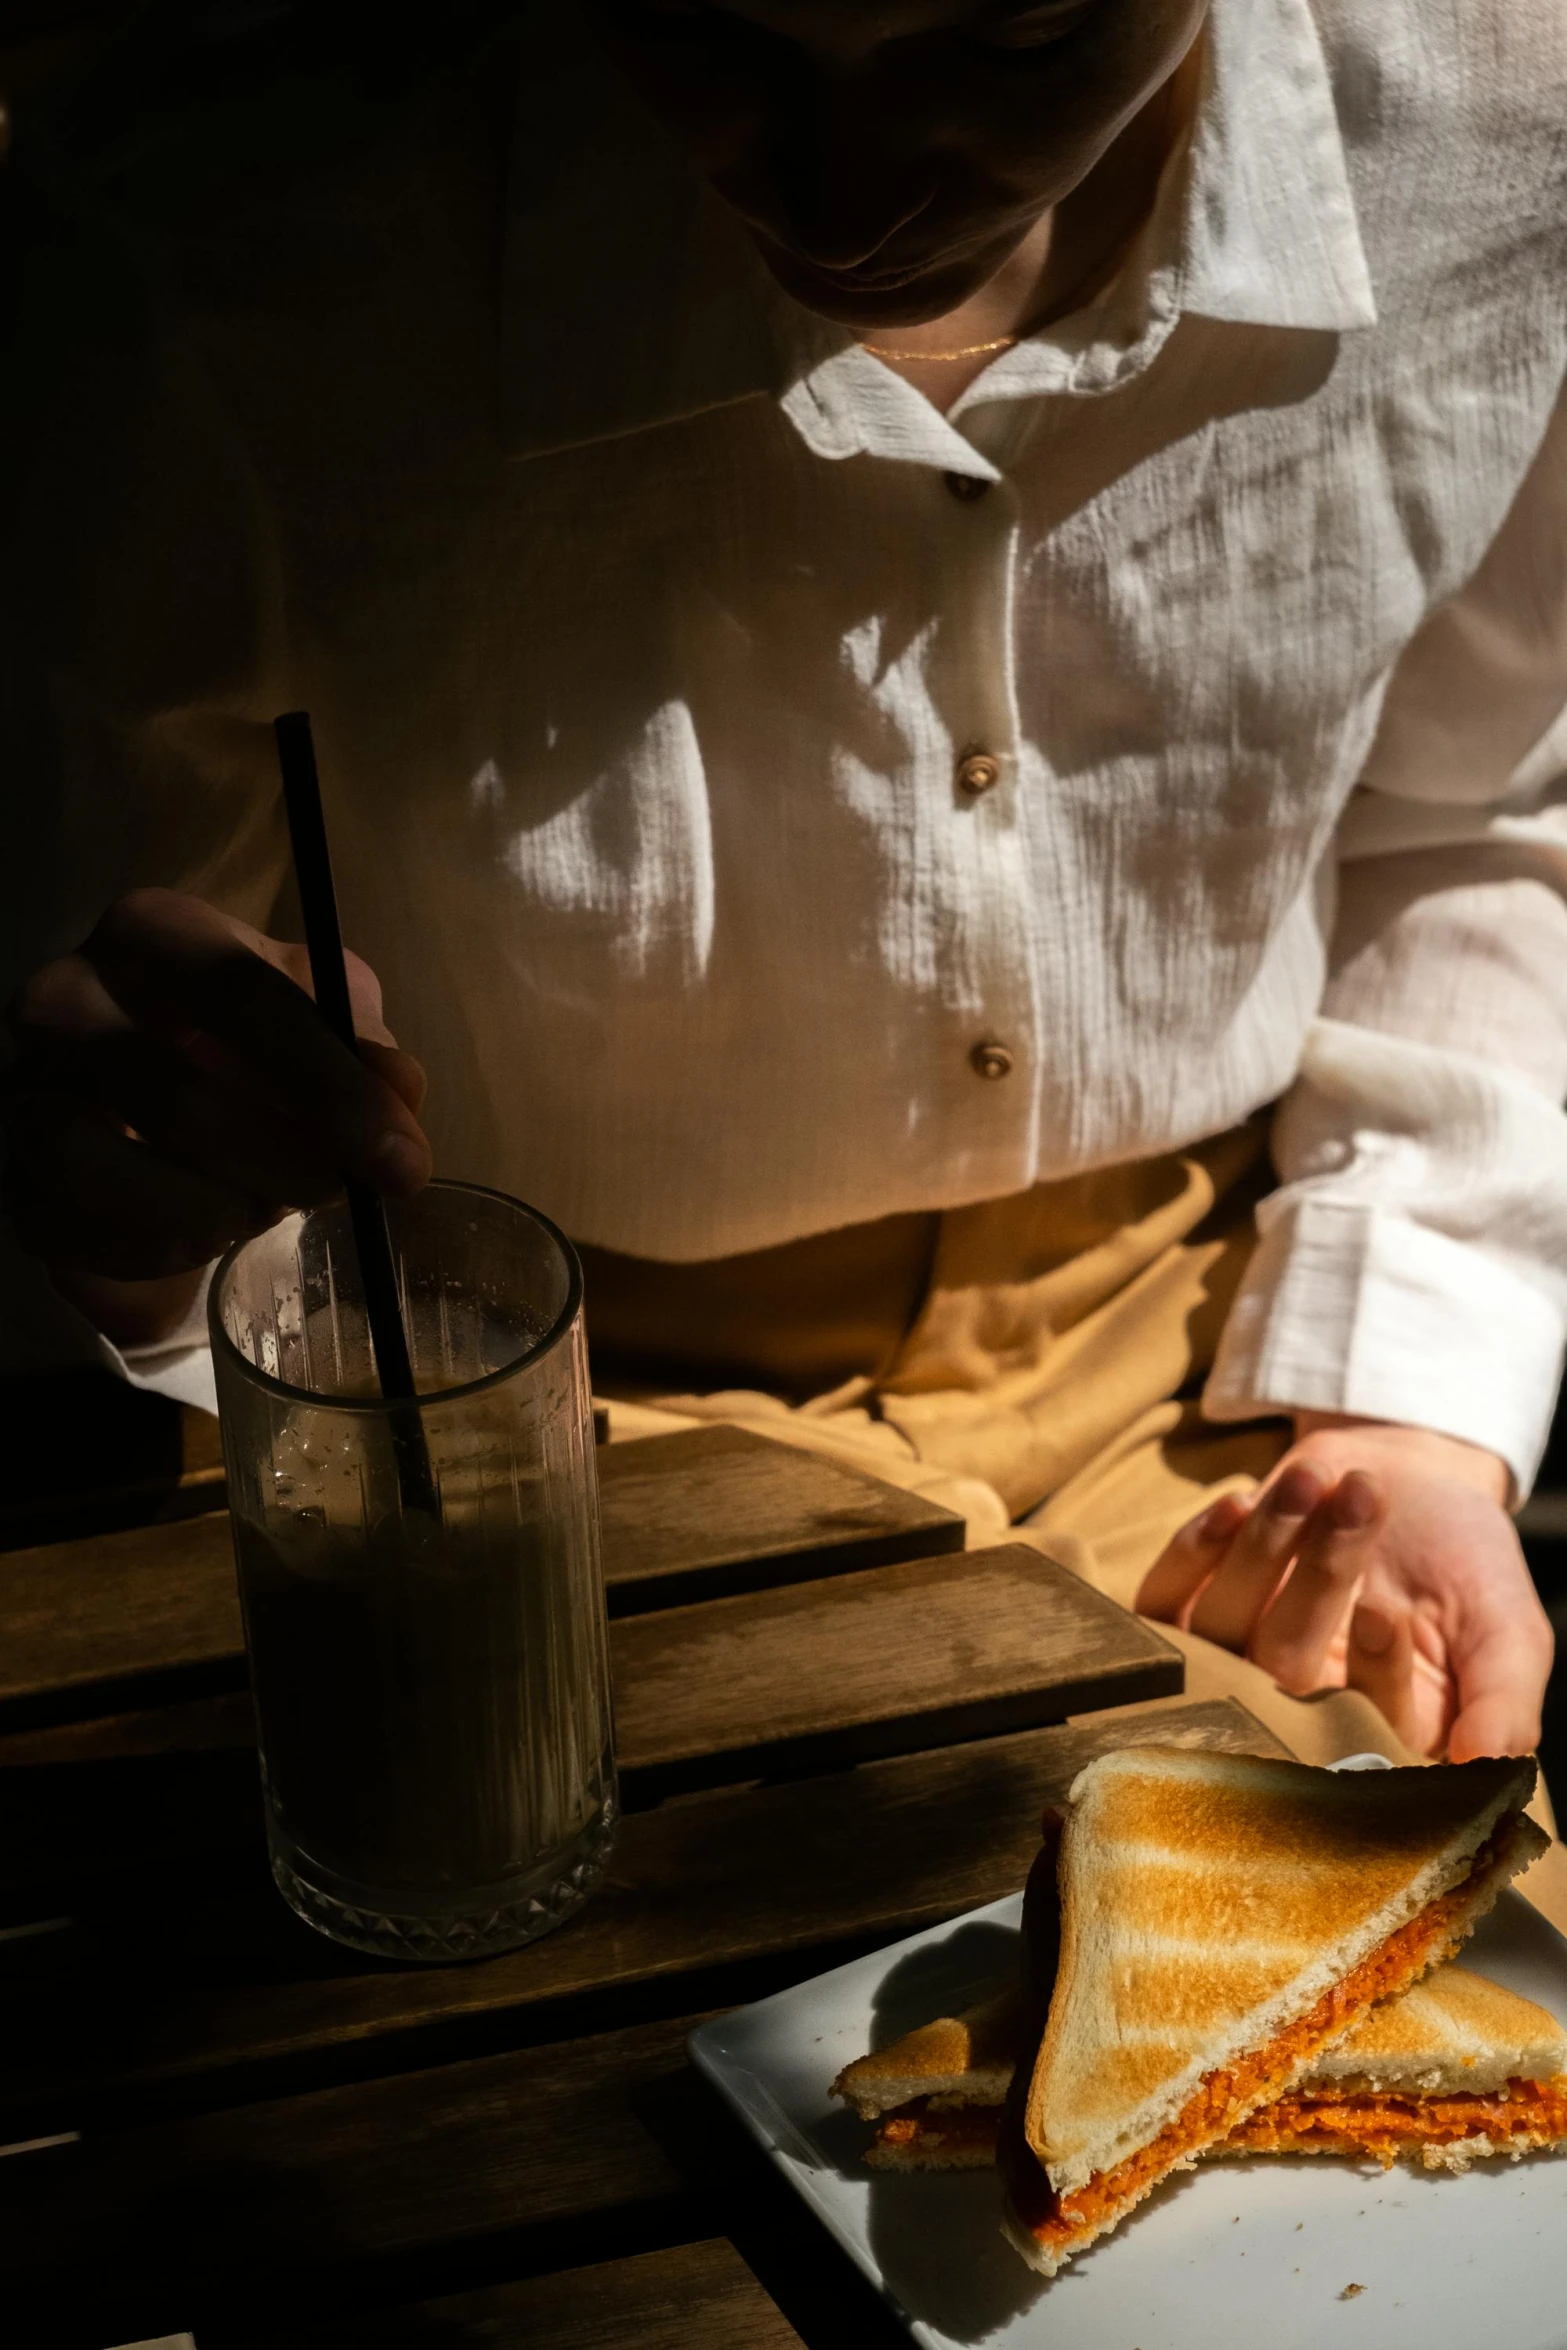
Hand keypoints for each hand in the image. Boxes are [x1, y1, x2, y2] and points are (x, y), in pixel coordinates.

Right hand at [3, 889, 430, 1334]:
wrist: (157, 1109)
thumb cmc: (247, 1048)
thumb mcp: (323, 1030)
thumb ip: (366, 1050)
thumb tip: (399, 1089)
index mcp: (153, 932)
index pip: (240, 996)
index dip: (331, 1087)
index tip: (401, 1162)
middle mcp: (65, 995)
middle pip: (179, 1092)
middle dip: (285, 1162)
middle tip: (342, 1192)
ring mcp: (25, 1087)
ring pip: (112, 1165)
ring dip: (218, 1209)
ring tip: (267, 1208)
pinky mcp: (13, 1173)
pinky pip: (81, 1228)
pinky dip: (162, 1249)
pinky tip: (210, 1243)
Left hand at [1137, 1415, 1552, 1761]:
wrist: (1408, 1480)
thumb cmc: (1466, 1566)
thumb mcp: (1509, 1633)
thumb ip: (1506, 1703)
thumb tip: (1485, 1765)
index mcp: (1379, 1736)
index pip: (1362, 1728)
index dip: (1371, 1675)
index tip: (1388, 1611)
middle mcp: (1299, 1712)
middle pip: (1282, 1670)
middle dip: (1320, 1577)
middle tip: (1362, 1498)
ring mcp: (1238, 1660)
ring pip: (1220, 1632)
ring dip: (1264, 1547)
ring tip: (1315, 1477)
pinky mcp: (1192, 1609)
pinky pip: (1164, 1602)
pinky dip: (1193, 1551)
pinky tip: (1239, 1502)